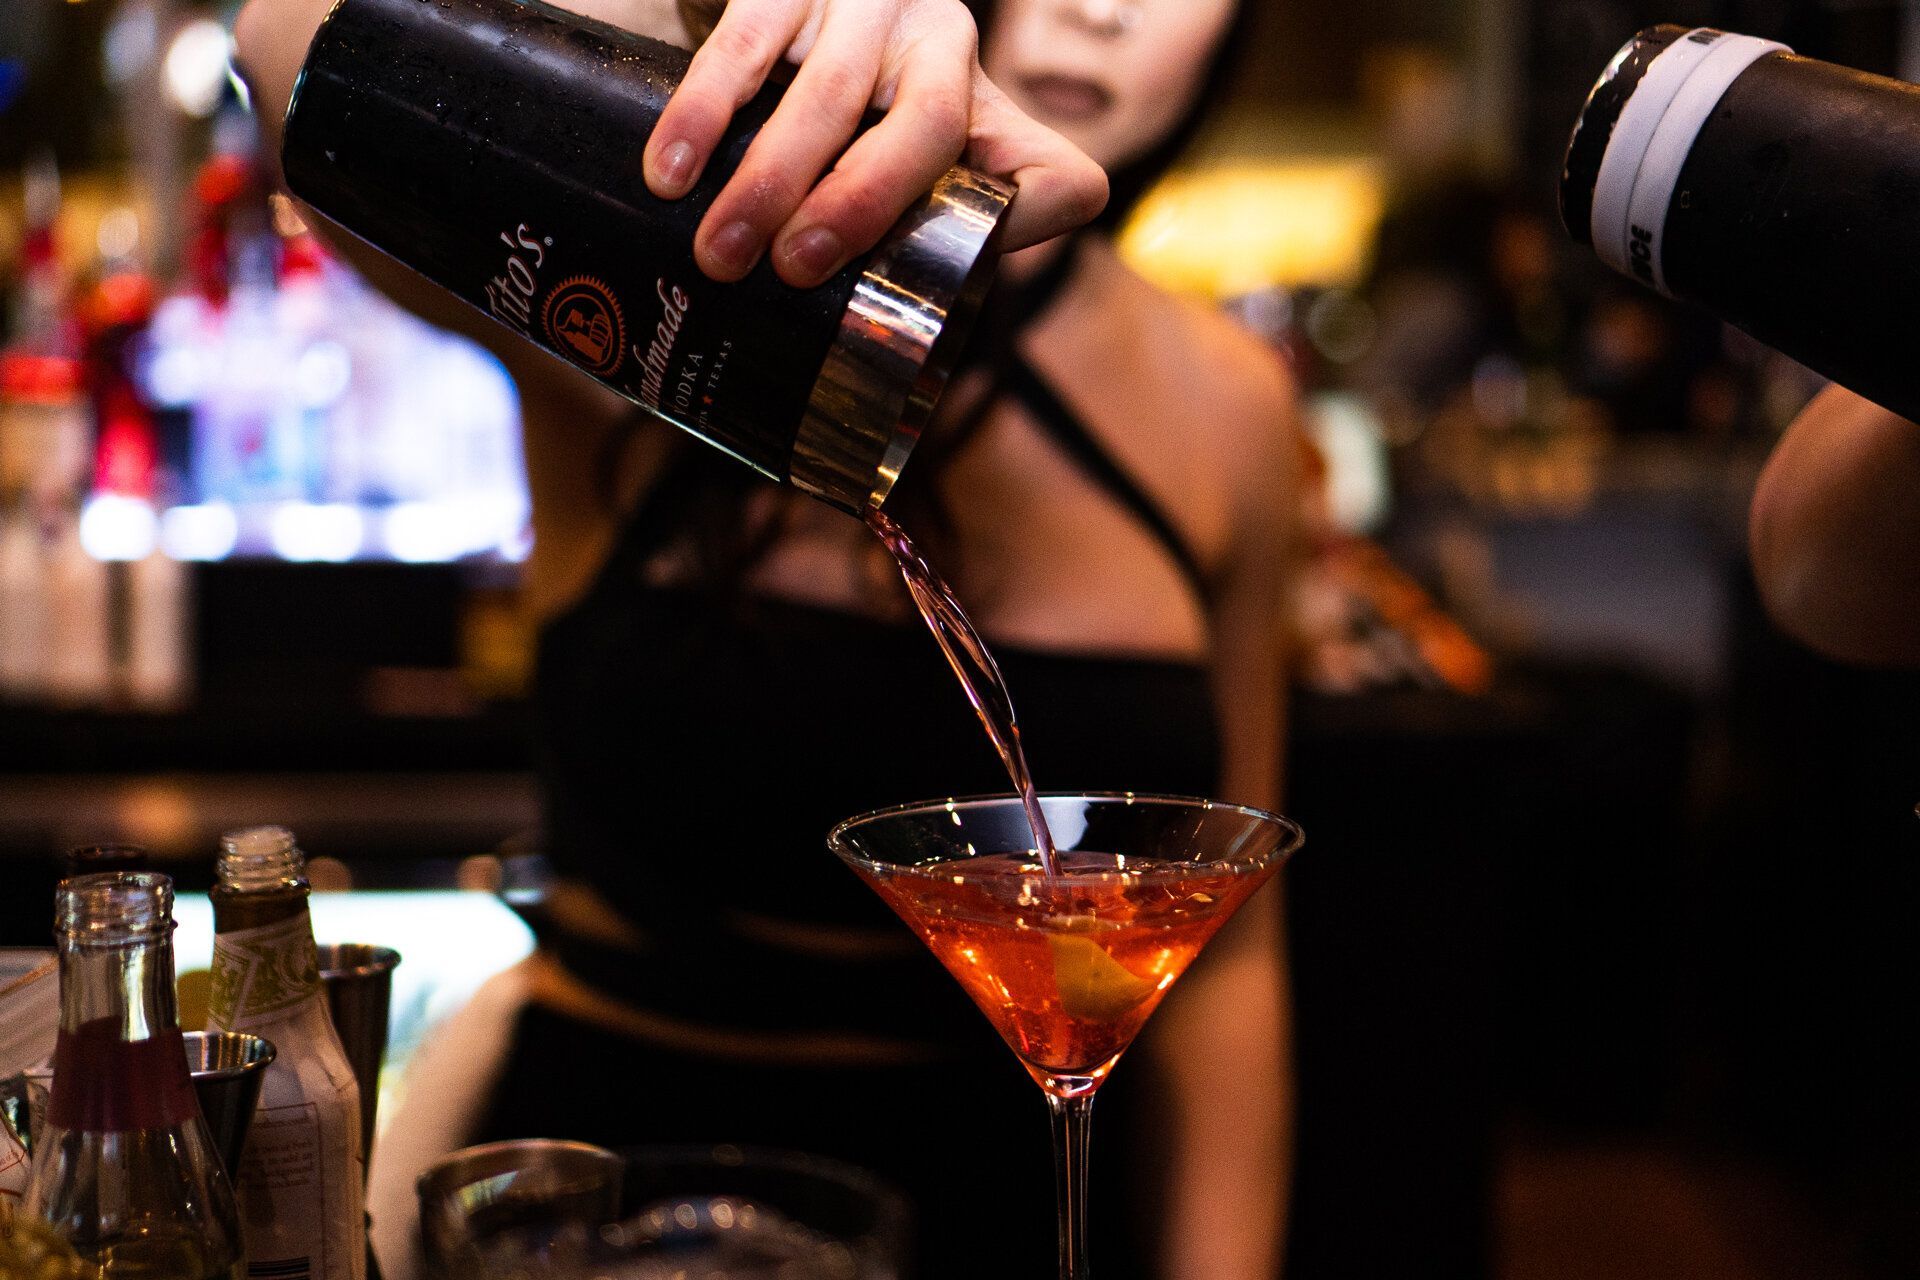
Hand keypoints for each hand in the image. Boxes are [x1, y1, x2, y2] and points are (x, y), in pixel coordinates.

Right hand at [641, 0, 1108, 285]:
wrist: (794, 4)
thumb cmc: (850, 121)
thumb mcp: (898, 171)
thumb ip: (901, 248)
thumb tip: (863, 386)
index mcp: (987, 117)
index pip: (1053, 177)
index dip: (1032, 225)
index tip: (965, 271)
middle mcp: (946, 49)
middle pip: (930, 128)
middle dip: (857, 205)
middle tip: (791, 269)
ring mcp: (870, 5)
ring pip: (834, 90)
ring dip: (770, 178)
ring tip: (720, 251)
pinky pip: (746, 45)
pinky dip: (703, 116)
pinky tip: (671, 174)